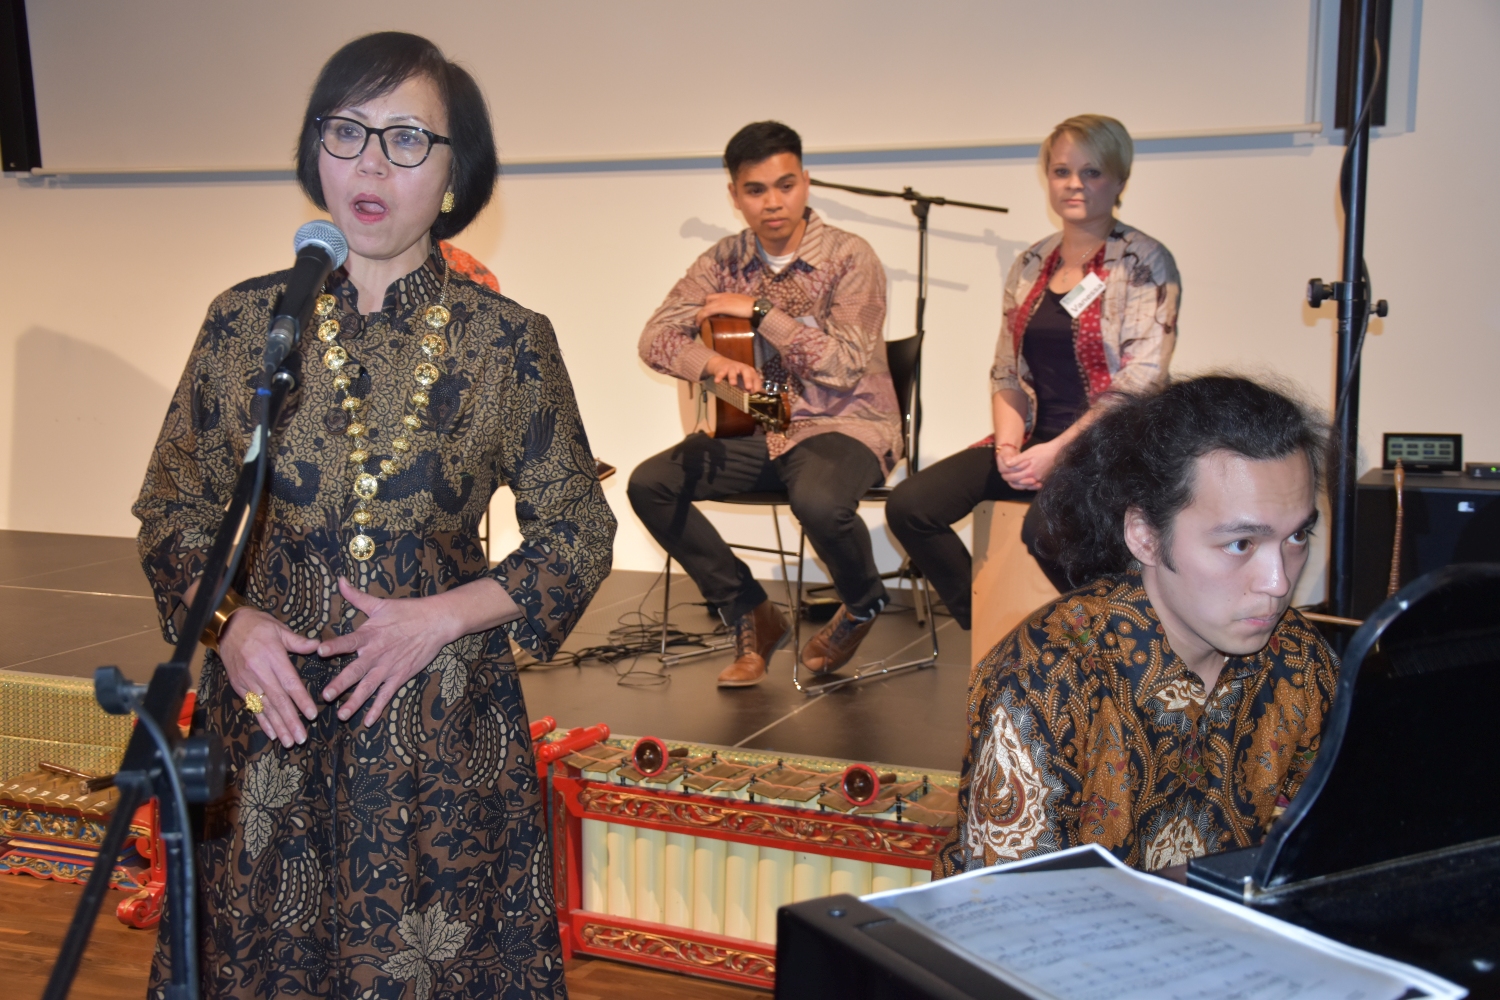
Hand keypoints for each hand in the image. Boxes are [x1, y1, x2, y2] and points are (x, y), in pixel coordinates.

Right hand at [217, 608, 321, 747]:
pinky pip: (252, 706)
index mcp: (272, 657)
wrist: (226, 626)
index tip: (312, 715)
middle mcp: (259, 672)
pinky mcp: (238, 686)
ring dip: (278, 726)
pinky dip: (262, 721)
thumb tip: (318, 646)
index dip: (301, 700)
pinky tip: (272, 733)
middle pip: (277, 700)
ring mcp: (247, 681)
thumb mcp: (279, 628)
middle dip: (290, 720)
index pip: (289, 683)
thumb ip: (298, 641)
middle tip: (301, 738)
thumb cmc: (257, 626)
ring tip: (289, 741)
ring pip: (265, 707)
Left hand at [316, 577, 462, 725]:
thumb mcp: (380, 603)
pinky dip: (377, 708)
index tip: (320, 651)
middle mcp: (377, 653)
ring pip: (369, 687)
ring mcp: (389, 667)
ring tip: (342, 714)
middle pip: (356, 671)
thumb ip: (356, 596)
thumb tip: (339, 580)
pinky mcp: (400, 676)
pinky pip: (387, 695)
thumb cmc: (406, 611)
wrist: (436, 622)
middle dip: (341, 683)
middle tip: (326, 695)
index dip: (335, 646)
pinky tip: (367, 721)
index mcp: (369, 634)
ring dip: (355, 701)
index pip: (349, 641)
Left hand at [694, 292, 755, 324]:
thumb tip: (736, 317)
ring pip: (706, 307)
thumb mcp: (742, 306)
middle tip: (703, 320)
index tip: (707, 313)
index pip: (714, 297)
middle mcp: (723, 296)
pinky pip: (707, 311)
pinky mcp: (722, 307)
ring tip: (698, 323)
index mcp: (729, 295)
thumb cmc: (753, 308)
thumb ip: (737, 309)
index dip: (709, 305)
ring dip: (700, 315)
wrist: (757, 308)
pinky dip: (701, 317)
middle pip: (708, 300)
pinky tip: (699, 323)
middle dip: (704, 310)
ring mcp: (722, 301)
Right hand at [702, 353, 762, 391]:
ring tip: (733, 384)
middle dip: (747, 379)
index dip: (756, 386)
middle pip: (746, 372)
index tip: (755, 394)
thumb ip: (750, 388)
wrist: (722, 364)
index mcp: (750, 372)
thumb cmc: (737, 375)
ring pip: (733, 372)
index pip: (755, 378)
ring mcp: (732, 368)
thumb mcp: (744, 380)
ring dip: (733, 377)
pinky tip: (717, 382)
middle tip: (748, 387)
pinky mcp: (722, 368)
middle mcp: (742, 368)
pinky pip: (720, 373)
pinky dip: (719, 377)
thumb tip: (755, 398)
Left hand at [998, 439, 1060, 490]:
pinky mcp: (1044, 481)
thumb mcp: (1029, 453)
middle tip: (1006, 476)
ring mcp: (1040, 481)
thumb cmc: (1043, 451)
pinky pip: (1033, 487)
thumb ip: (1017, 460)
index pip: (1014, 477)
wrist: (1057, 452)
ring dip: (1018, 484)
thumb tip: (1007, 463)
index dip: (1007, 475)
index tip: (1004, 472)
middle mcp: (1035, 478)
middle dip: (1011, 480)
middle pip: (1019, 483)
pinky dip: (1027, 486)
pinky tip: (1024, 482)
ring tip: (1013, 479)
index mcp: (1029, 471)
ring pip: (1025, 487)